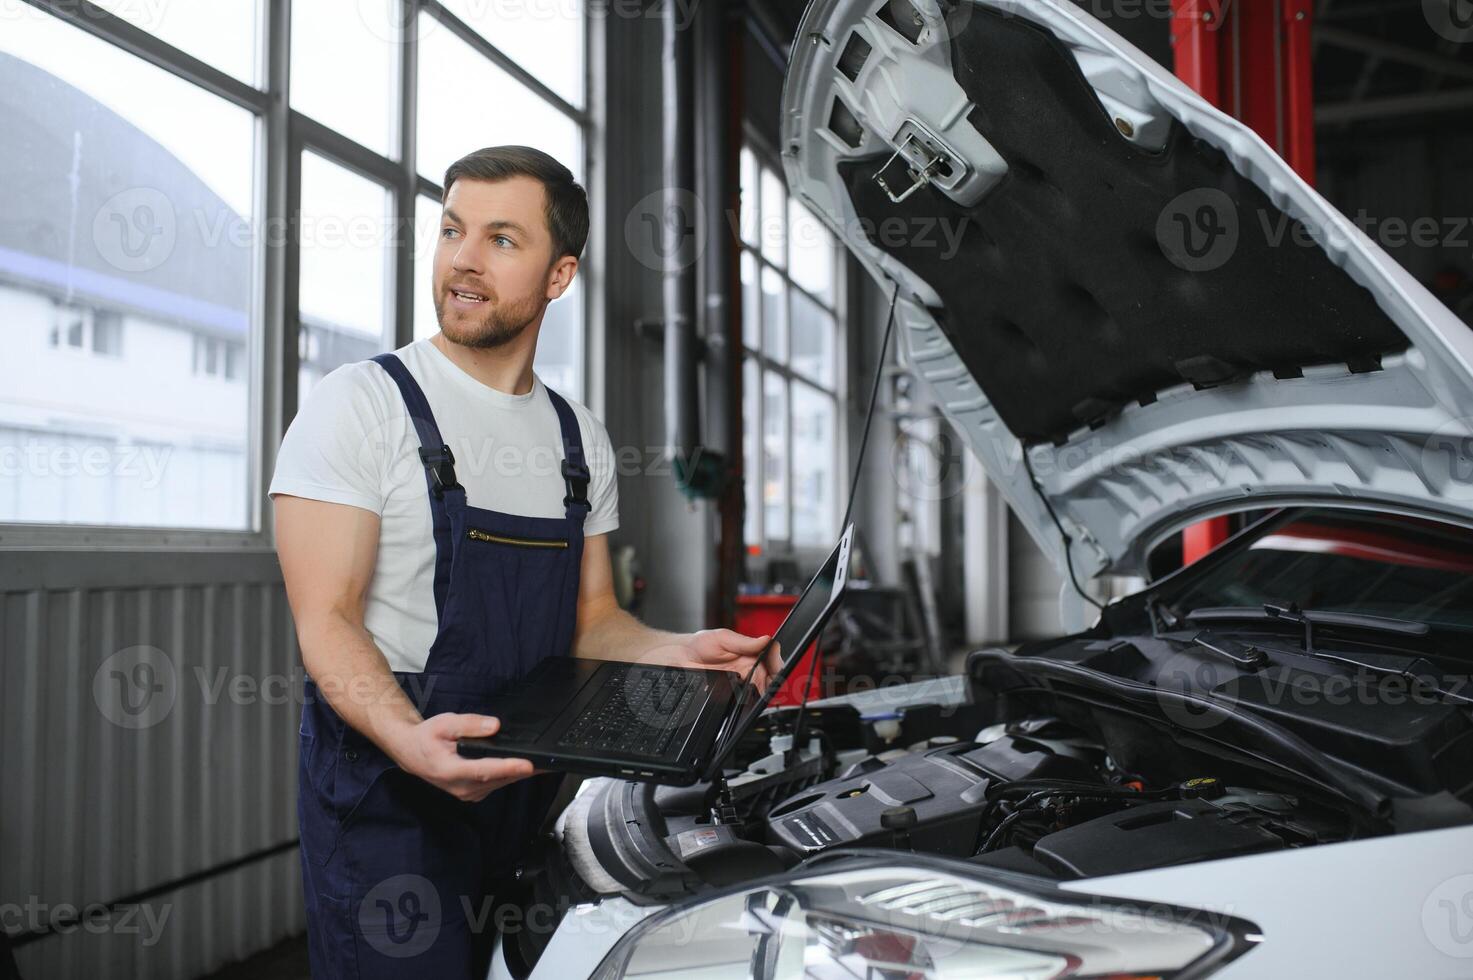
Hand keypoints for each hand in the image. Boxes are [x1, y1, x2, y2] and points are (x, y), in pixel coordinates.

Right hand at [388, 713, 534, 802]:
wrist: (412, 753)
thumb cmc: (427, 737)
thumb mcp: (444, 723)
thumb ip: (470, 725)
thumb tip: (495, 726)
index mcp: (451, 770)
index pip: (484, 770)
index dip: (508, 767)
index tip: (528, 764)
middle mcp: (461, 787)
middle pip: (499, 779)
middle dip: (525, 769)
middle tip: (550, 761)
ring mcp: (468, 793)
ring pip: (501, 783)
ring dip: (521, 774)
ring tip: (545, 764)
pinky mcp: (474, 793)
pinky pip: (497, 784)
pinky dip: (511, 775)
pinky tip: (525, 766)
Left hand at [645, 629, 783, 689]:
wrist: (678, 659)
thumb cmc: (697, 645)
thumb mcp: (722, 638)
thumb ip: (744, 642)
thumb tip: (766, 640)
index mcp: (749, 652)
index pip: (772, 657)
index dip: (777, 664)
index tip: (776, 668)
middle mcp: (747, 667)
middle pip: (770, 676)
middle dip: (773, 681)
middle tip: (769, 685)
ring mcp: (740, 681)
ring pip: (761, 690)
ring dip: (764, 692)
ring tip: (763, 693)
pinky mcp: (731, 694)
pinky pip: (746, 700)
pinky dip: (752, 700)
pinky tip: (751, 699)